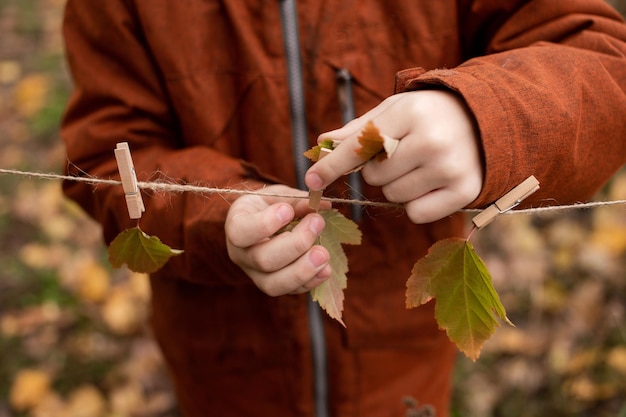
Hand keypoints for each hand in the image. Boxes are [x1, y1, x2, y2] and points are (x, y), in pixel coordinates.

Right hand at [225, 185, 331, 295]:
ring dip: (303, 270)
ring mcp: (256, 275)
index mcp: (236, 225)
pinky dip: (311, 282)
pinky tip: (326, 269)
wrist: (266, 223)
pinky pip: (290, 292)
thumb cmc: (271, 205)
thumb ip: (297, 200)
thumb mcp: (279, 196)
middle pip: (262, 260)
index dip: (264, 224)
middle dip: (295, 244)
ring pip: (273, 284)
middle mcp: (241, 254)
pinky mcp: (274, 286)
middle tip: (318, 223)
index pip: (240, 232)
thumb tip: (322, 206)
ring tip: (324, 253)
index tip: (287, 210)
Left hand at [305, 90, 482, 223]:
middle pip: (375, 177)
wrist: (485, 119)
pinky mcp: (464, 192)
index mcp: (409, 114)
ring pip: (394, 196)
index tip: (311, 180)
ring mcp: (450, 168)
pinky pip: (416, 214)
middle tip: (400, 153)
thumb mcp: (394, 110)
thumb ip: (358, 129)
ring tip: (418, 166)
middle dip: (378, 170)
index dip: (331, 165)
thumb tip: (322, 144)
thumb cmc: (428, 114)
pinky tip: (431, 183)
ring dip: (396, 186)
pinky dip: (416, 204)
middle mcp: (431, 142)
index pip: (359, 146)